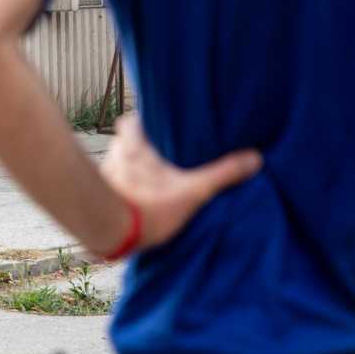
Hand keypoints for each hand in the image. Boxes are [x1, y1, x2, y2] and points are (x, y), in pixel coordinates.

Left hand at [100, 115, 261, 251]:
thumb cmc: (150, 205)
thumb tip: (254, 158)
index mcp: (133, 146)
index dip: (140, 121)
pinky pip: (111, 186)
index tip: (155, 124)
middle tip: (159, 156)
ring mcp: (104, 176)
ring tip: (149, 180)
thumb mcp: (193, 190)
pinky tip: (136, 201)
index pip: (129, 121)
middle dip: (138, 149)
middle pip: (123, 143)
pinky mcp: (100, 196)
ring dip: (129, 170)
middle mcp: (113, 156)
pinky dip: (121, 190)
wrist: (112, 232)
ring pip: (116, 165)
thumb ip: (222, 174)